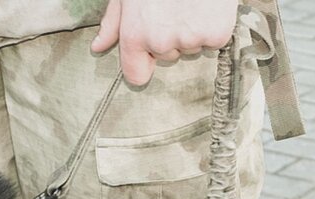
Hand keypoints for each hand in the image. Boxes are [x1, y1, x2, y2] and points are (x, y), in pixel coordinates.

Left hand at [91, 0, 237, 85]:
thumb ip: (113, 23)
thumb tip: (99, 46)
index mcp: (134, 36)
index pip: (136, 75)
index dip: (144, 61)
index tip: (150, 51)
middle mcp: (160, 43)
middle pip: (167, 56)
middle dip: (171, 37)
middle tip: (174, 8)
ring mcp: (190, 41)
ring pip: (191, 48)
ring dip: (193, 31)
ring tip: (190, 4)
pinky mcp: (215, 36)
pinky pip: (214, 42)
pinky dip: (214, 27)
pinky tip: (206, 8)